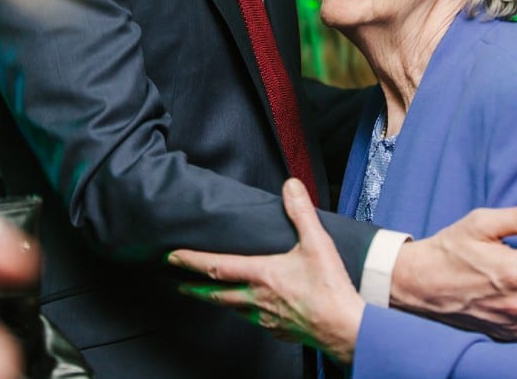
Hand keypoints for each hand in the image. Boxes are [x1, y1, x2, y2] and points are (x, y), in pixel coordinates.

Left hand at [168, 179, 364, 364]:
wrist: (344, 328)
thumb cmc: (330, 288)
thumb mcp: (317, 243)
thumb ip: (301, 212)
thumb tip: (290, 186)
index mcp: (262, 275)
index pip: (217, 266)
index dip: (192, 261)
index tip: (172, 257)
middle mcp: (257, 299)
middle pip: (216, 294)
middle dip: (194, 288)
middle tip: (178, 284)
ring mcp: (266, 318)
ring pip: (233, 309)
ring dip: (218, 300)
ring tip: (210, 294)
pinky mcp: (278, 331)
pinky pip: (254, 321)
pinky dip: (246, 312)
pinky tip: (250, 310)